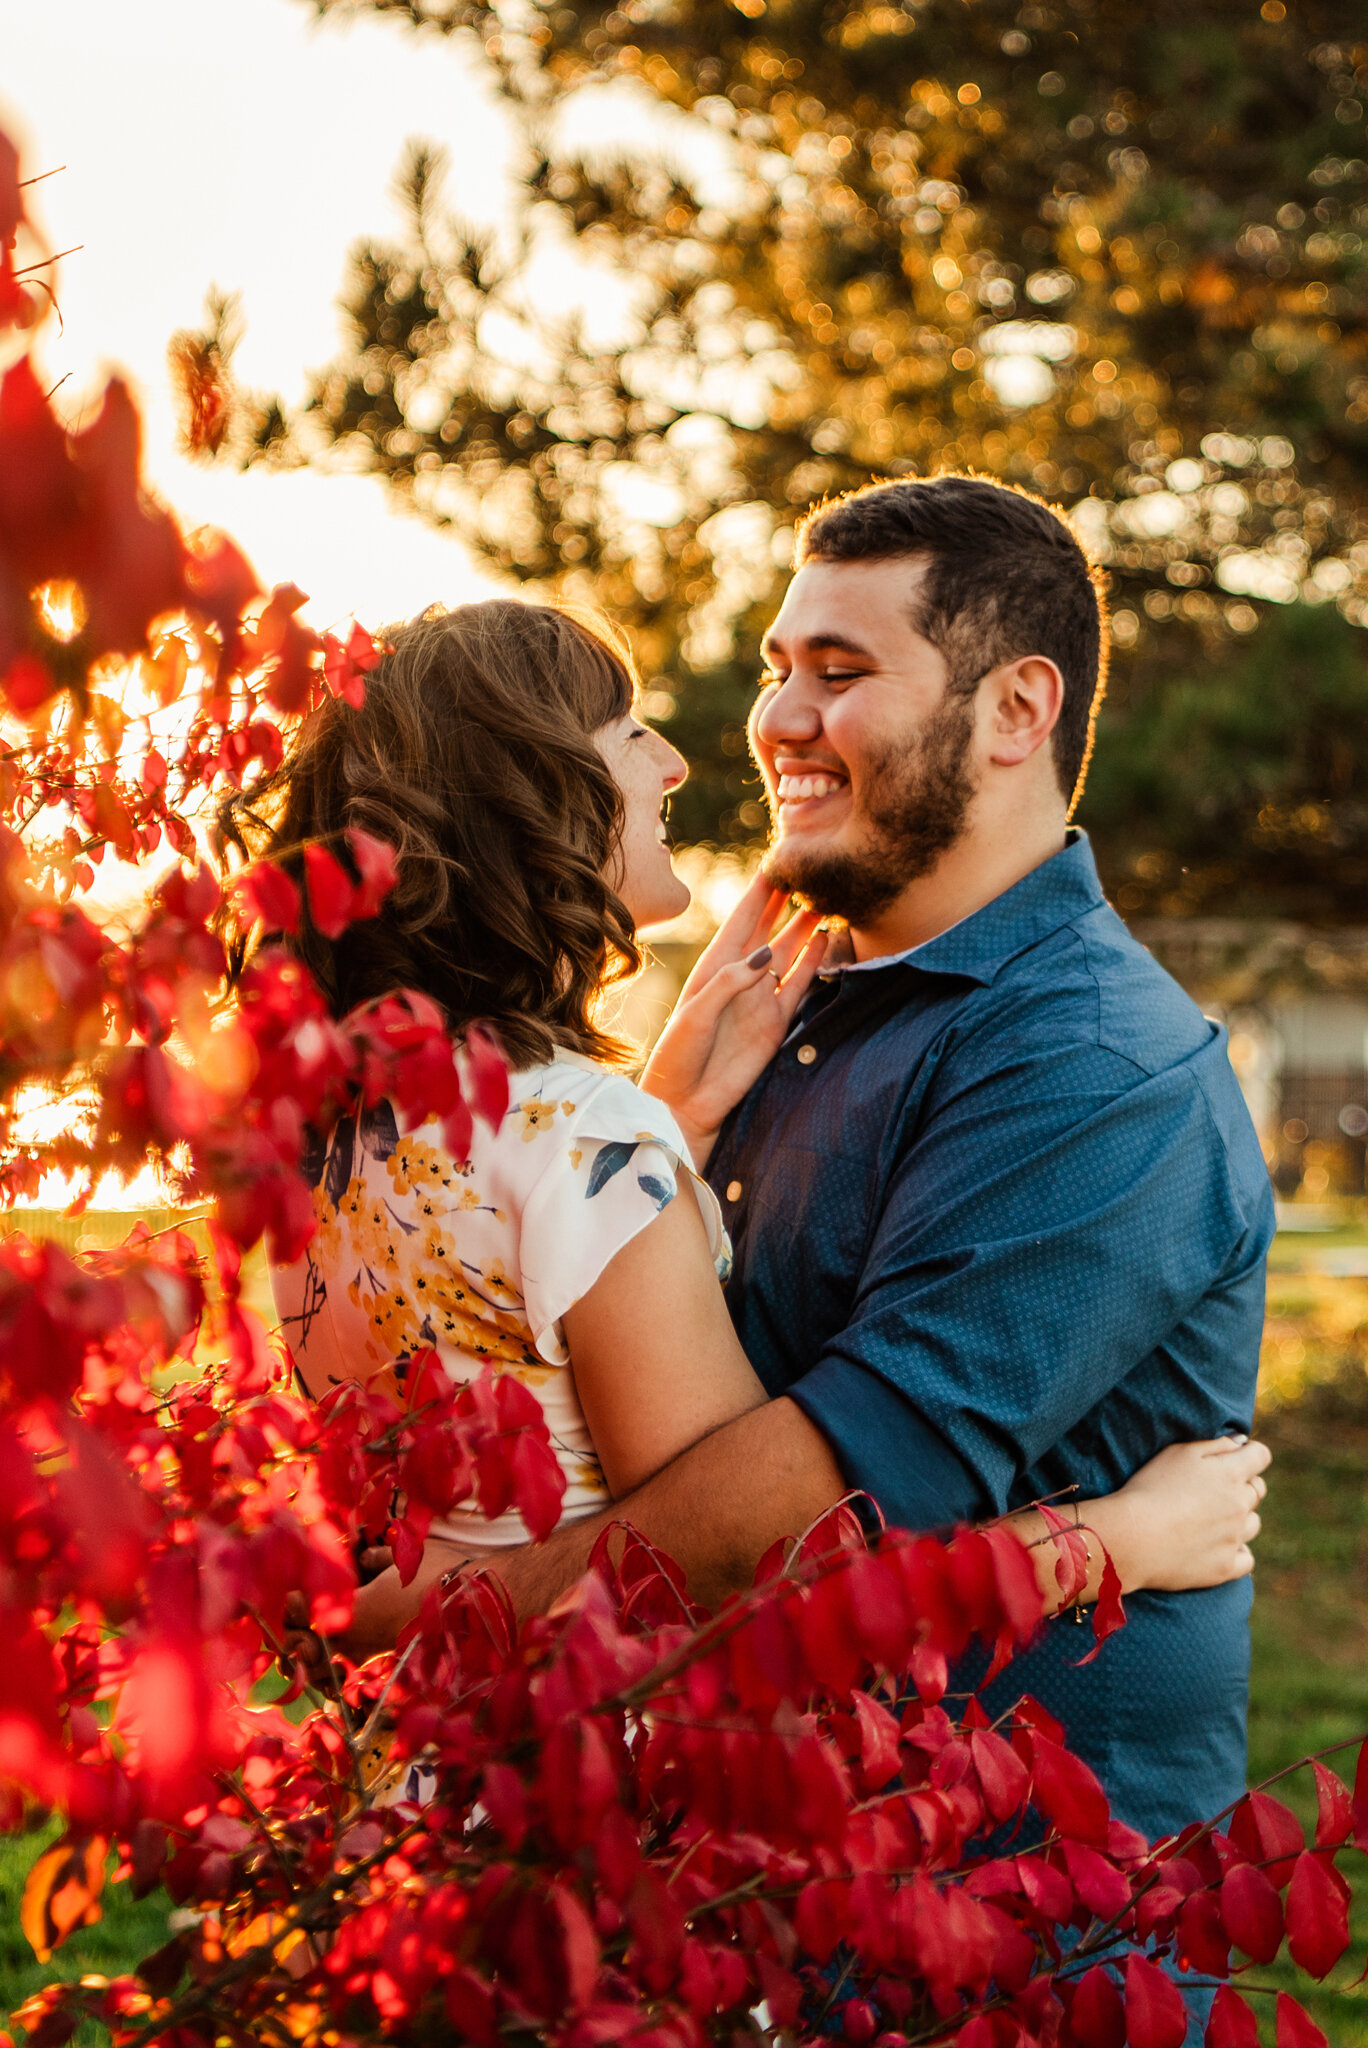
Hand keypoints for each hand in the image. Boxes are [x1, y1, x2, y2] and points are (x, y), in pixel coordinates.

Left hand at [640, 872, 828, 1165]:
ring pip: (788, 953)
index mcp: (713, 967)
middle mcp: (740, 977)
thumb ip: (729, 983)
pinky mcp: (776, 1022)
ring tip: (824, 899)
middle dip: (786, 900)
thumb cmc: (679, 1056)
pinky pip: (798, 985)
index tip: (776, 862)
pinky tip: (824, 939)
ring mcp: (760, 998)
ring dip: (804, 927)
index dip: (759, 892)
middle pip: (768, 928)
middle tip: (807, 870)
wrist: (686, 1103)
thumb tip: (766, 954)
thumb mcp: (695, 1014)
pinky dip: (812, 962)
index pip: (741, 920)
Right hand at [1113, 1436, 1269, 1592]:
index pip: (1260, 1456)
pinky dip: (1236, 1551)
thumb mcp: (1177, 1453)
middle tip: (1211, 1491)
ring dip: (1239, 1519)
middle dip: (1241, 1486)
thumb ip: (1215, 1445)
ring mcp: (1235, 1538)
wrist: (1132, 1537)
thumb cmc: (1149, 1488)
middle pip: (1256, 1490)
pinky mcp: (1226, 1567)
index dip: (1250, 1454)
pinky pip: (1246, 1557)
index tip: (1236, 1458)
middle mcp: (1239, 1505)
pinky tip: (1217, 1546)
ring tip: (1210, 1520)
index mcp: (1230, 1473)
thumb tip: (1241, 1443)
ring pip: (1253, 1523)